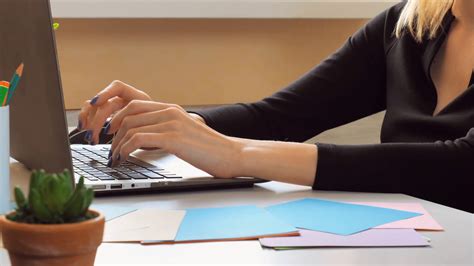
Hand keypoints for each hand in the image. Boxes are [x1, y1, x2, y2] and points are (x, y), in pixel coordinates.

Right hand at [78, 80, 151, 144]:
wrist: (161, 135)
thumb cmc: (158, 131)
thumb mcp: (153, 128)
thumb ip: (140, 128)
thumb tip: (124, 141)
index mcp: (137, 98)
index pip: (118, 87)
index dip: (105, 93)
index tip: (96, 103)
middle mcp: (124, 100)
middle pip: (105, 104)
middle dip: (97, 120)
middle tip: (93, 136)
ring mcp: (114, 107)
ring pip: (94, 108)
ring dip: (89, 121)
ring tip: (89, 137)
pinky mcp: (107, 116)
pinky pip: (92, 115)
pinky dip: (87, 122)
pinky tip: (86, 132)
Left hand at [106, 100, 240, 177]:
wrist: (232, 154)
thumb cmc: (210, 149)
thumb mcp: (185, 134)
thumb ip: (166, 131)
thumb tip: (144, 139)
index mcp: (172, 109)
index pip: (133, 105)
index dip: (116, 118)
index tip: (109, 133)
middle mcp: (170, 112)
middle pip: (127, 114)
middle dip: (112, 132)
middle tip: (109, 148)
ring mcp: (172, 124)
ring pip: (130, 127)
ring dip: (117, 144)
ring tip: (115, 158)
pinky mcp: (173, 138)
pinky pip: (138, 139)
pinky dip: (125, 149)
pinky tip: (125, 158)